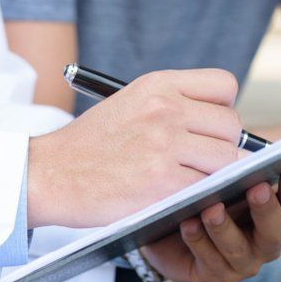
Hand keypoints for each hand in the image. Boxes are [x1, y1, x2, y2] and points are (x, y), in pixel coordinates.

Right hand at [27, 68, 241, 228]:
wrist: (50, 174)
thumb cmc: (89, 144)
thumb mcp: (129, 103)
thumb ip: (172, 105)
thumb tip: (221, 122)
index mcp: (157, 85)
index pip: (224, 85)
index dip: (222, 107)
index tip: (208, 125)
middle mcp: (165, 109)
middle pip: (230, 125)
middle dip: (221, 145)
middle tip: (198, 159)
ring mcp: (165, 145)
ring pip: (227, 159)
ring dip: (214, 174)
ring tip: (186, 178)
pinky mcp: (164, 182)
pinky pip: (208, 188)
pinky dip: (198, 196)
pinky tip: (175, 195)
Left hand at [140, 170, 280, 281]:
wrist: (168, 231)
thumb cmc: (204, 199)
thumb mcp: (221, 183)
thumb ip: (234, 173)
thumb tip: (239, 153)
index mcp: (273, 216)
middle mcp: (264, 243)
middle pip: (274, 231)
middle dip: (266, 209)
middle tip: (257, 188)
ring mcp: (241, 263)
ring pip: (237, 249)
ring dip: (225, 228)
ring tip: (212, 208)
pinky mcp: (215, 275)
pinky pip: (208, 260)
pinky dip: (197, 241)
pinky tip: (188, 224)